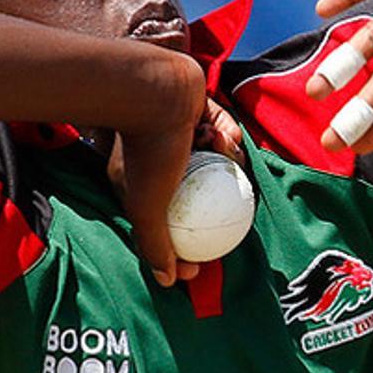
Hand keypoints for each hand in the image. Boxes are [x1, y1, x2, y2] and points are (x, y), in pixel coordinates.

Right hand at [107, 96, 242, 286]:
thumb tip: (168, 282)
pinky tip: (227, 137)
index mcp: (140, 182)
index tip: (200, 262)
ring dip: (221, 160)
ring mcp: (179, 134)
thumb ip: (155, 244)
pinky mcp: (197, 110)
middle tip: (233, 216)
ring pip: (214, 161)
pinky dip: (225, 134)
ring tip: (222, 155)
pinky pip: (221, 130)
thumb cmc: (146, 148)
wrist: (153, 90)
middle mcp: (159, 159)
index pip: (166, 221)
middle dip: (214, 202)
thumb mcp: (148, 206)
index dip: (184, 244)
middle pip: (196, 192)